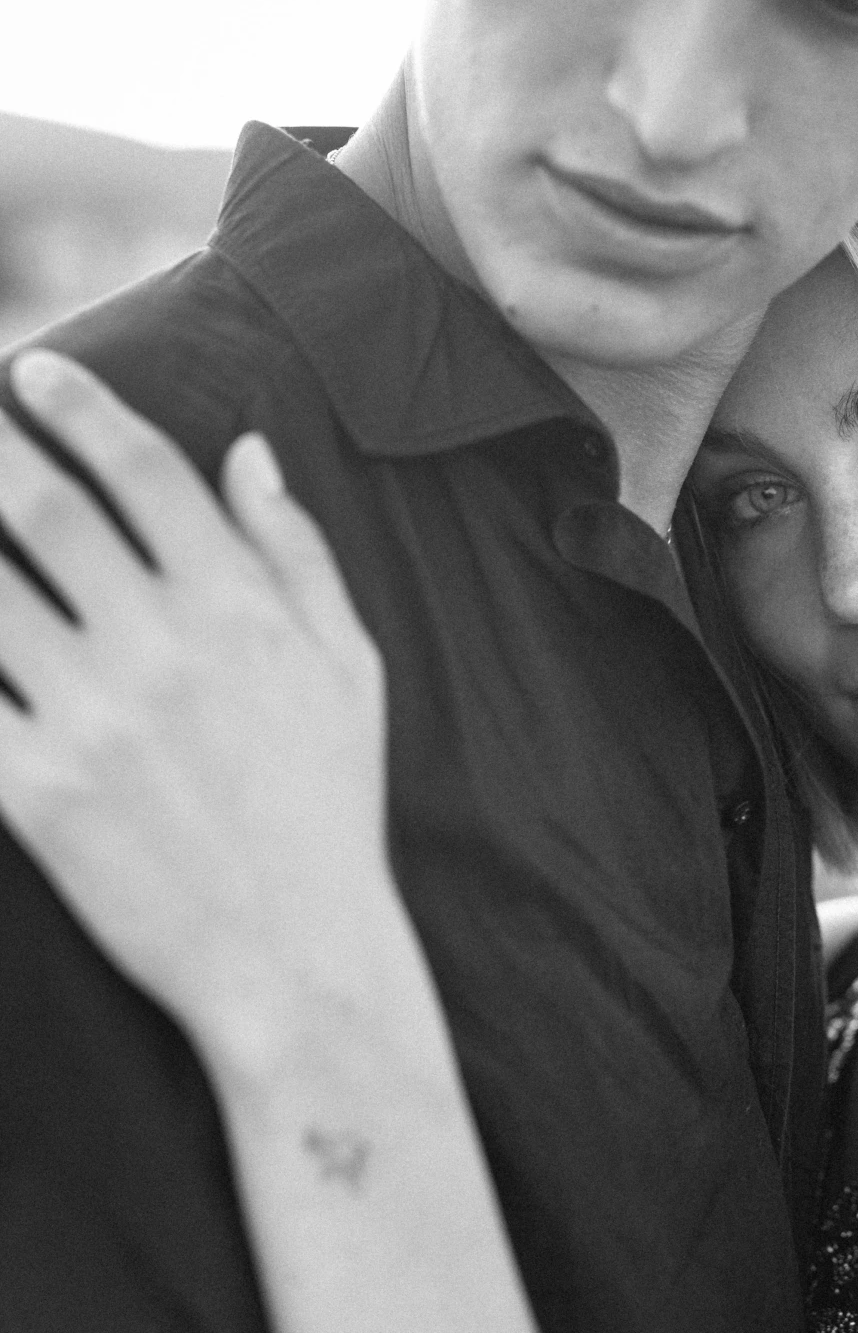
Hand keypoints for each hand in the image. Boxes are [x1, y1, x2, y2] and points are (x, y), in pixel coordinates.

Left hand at [0, 351, 392, 1059]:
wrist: (299, 960)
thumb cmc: (331, 813)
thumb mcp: (349, 672)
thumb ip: (296, 555)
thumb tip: (249, 451)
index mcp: (238, 612)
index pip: (146, 473)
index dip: (80, 408)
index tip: (32, 371)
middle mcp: (161, 650)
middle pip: (42, 510)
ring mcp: (93, 720)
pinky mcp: (37, 794)